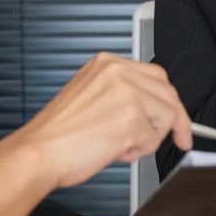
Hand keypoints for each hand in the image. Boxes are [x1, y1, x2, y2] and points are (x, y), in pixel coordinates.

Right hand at [14, 53, 193, 191]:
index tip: (175, 116)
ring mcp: (127, 93)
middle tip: (178, 138)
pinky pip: (153, 140)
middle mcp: (118, 72)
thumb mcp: (90, 95)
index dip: (168, 100)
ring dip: (149, 138)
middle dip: (174, 120)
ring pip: (166, 117)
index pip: (155, 76)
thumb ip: (120, 93)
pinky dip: (138, 152)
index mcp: (107, 63)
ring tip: (120, 145)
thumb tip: (152, 108)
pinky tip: (114, 151)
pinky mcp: (132, 119)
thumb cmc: (58, 134)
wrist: (38, 153)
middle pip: (168, 93)